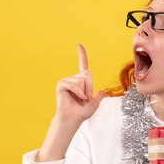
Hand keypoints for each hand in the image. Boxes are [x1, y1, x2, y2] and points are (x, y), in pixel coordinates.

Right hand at [36, 44, 104, 161]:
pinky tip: (77, 98)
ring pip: (81, 80)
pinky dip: (78, 92)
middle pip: (87, 74)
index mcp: (82, 80)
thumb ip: (99, 96)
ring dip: (84, 91)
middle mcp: (74, 78)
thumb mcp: (95, 103)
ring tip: (80, 99)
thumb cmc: (82, 112)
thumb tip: (102, 91)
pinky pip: (73, 84)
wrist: (73, 119)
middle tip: (86, 98)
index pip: (83, 64)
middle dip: (90, 87)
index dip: (81, 54)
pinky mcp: (61, 84)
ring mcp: (67, 81)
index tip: (78, 44)